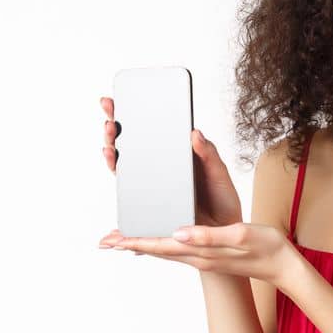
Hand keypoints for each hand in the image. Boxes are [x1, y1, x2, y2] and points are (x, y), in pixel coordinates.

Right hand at [101, 96, 245, 256]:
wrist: (221, 233)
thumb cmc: (222, 200)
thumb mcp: (219, 173)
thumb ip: (208, 154)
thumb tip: (195, 132)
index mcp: (178, 155)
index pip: (153, 131)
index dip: (136, 114)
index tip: (121, 99)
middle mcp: (161, 166)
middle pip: (132, 143)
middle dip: (117, 125)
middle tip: (110, 111)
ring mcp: (152, 182)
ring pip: (125, 161)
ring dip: (113, 146)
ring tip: (110, 135)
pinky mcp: (147, 200)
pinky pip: (127, 184)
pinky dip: (116, 170)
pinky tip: (111, 159)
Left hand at [102, 222, 298, 284]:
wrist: (284, 267)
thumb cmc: (267, 248)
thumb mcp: (240, 236)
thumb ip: (209, 235)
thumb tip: (179, 233)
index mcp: (201, 252)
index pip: (161, 246)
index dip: (135, 241)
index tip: (112, 240)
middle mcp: (198, 258)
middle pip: (157, 250)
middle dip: (131, 244)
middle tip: (106, 241)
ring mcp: (204, 258)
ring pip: (165, 251)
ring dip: (144, 245)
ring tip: (125, 240)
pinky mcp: (210, 255)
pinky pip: (178, 250)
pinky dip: (162, 244)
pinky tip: (161, 239)